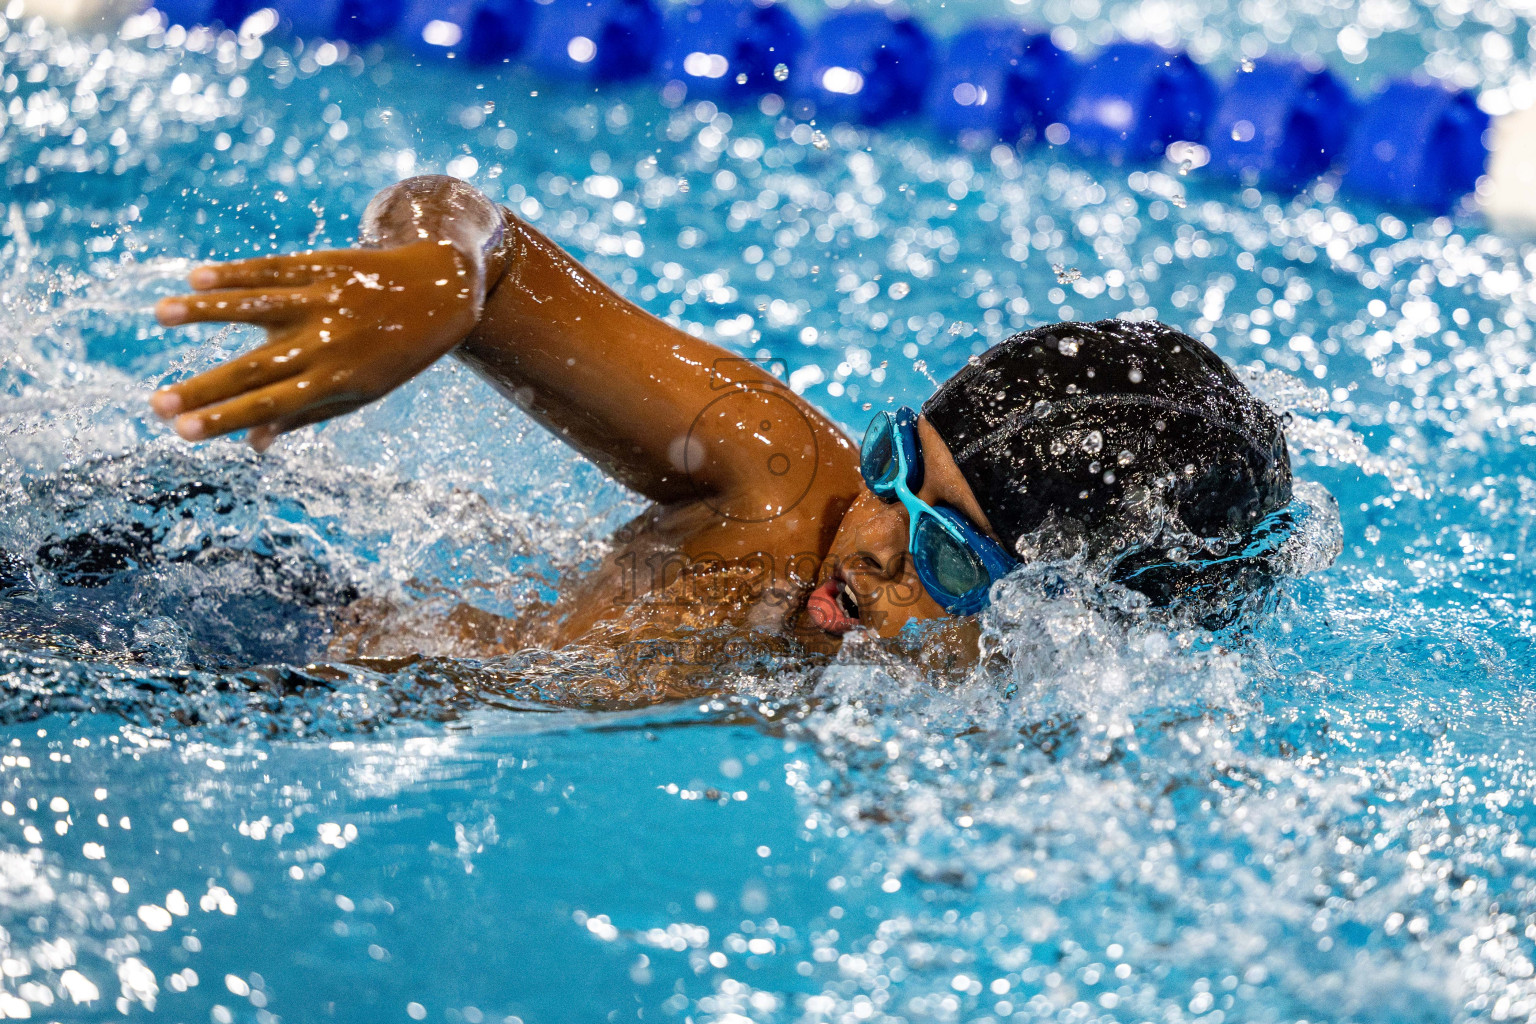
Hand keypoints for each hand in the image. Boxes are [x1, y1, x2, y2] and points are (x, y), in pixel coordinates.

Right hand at [151, 239, 483, 450]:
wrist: (441, 292)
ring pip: (258, 306)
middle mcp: (327, 342)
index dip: (224, 418)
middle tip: (154, 404)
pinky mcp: (324, 267)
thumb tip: (252, 445)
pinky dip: (235, 273)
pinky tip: (197, 278)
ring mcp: (324, 301)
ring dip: (207, 310)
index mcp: (336, 380)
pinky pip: (273, 269)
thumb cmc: (395, 353)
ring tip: (161, 314)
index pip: (270, 405)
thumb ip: (305, 414)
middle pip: (254, 367)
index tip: (180, 430)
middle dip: (203, 387)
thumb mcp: (362, 392)